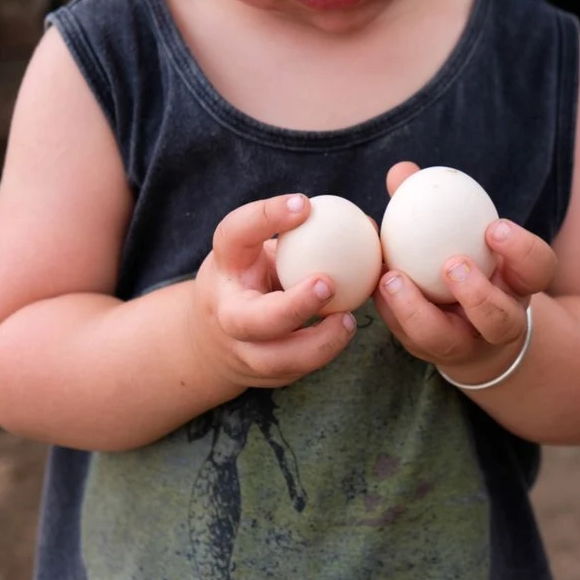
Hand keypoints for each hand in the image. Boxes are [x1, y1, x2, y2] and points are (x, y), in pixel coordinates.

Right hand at [189, 193, 357, 389]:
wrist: (214, 337)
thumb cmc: (251, 277)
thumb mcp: (258, 249)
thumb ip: (298, 237)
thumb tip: (365, 224)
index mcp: (226, 266)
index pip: (235, 234)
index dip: (266, 217)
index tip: (305, 204)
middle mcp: (225, 312)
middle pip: (250, 320)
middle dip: (292, 306)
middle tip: (328, 284)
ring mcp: (241, 350)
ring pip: (275, 359)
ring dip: (317, 344)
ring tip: (348, 321)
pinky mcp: (260, 375)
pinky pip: (294, 370)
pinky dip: (322, 353)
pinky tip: (343, 332)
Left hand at [372, 161, 557, 385]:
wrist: (469, 324)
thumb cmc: (467, 259)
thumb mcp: (465, 233)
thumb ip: (436, 202)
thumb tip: (401, 171)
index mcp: (518, 284)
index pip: (538, 269)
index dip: (522, 250)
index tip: (494, 226)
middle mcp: (499, 320)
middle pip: (500, 319)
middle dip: (477, 295)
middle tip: (451, 264)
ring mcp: (465, 345)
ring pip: (450, 343)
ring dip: (419, 312)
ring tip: (393, 279)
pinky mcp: (431, 355)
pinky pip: (409, 339)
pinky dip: (390, 311)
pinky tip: (374, 284)